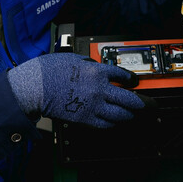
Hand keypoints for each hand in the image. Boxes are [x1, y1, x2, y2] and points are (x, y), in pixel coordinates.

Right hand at [7, 53, 143, 127]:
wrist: (35, 86)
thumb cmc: (48, 69)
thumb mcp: (72, 57)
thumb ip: (87, 62)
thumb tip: (93, 65)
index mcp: (97, 71)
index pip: (122, 76)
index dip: (131, 79)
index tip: (134, 82)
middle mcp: (99, 89)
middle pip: (128, 99)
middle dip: (141, 103)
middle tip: (147, 104)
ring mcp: (93, 105)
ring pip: (120, 114)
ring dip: (129, 115)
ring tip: (133, 115)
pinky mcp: (85, 118)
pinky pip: (105, 124)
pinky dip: (112, 123)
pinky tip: (114, 122)